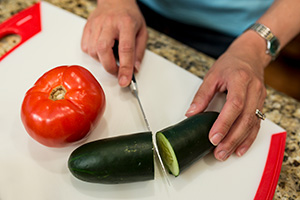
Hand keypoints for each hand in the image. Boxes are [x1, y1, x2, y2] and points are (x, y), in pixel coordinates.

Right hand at [81, 0, 147, 86]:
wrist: (116, 0)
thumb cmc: (129, 16)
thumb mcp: (142, 32)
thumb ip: (139, 52)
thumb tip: (134, 69)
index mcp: (126, 24)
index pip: (125, 49)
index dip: (125, 68)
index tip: (125, 81)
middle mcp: (109, 23)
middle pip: (103, 50)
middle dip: (109, 67)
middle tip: (117, 71)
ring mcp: (96, 24)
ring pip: (93, 51)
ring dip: (102, 60)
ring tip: (111, 55)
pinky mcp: (87, 27)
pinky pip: (86, 47)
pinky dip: (94, 54)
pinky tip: (102, 49)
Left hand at [186, 32, 268, 160]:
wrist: (250, 55)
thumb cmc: (231, 63)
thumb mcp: (212, 75)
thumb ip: (202, 95)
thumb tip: (191, 113)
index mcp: (240, 79)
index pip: (234, 105)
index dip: (224, 123)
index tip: (213, 137)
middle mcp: (253, 89)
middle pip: (245, 118)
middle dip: (231, 138)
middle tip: (219, 152)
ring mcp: (260, 97)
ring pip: (252, 124)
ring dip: (239, 141)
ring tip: (226, 153)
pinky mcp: (261, 104)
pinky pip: (257, 124)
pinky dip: (249, 138)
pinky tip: (240, 148)